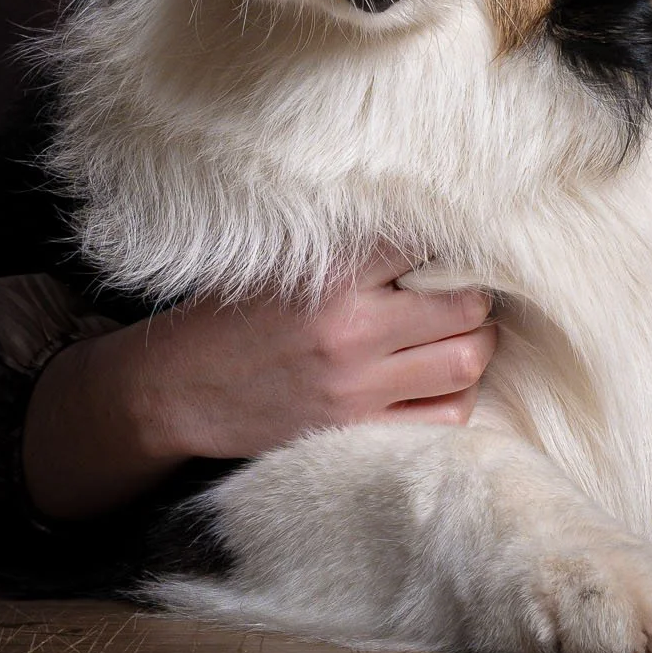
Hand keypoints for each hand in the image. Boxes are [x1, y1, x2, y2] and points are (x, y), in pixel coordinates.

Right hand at [24, 247, 495, 517]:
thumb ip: (349, 246)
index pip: (428, 242)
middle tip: (467, 288)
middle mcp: (352, 330)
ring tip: (461, 331)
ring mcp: (357, 386)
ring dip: (477, 342)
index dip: (453, 238)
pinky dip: (457, 394)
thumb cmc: (231, 315)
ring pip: (467, 361)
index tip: (458, 239)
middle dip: (477, 294)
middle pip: (466, 305)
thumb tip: (425, 223)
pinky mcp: (356, 430)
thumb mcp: (281, 262)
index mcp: (333, 275)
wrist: (174, 391)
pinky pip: (445, 416)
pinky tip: (440, 376)